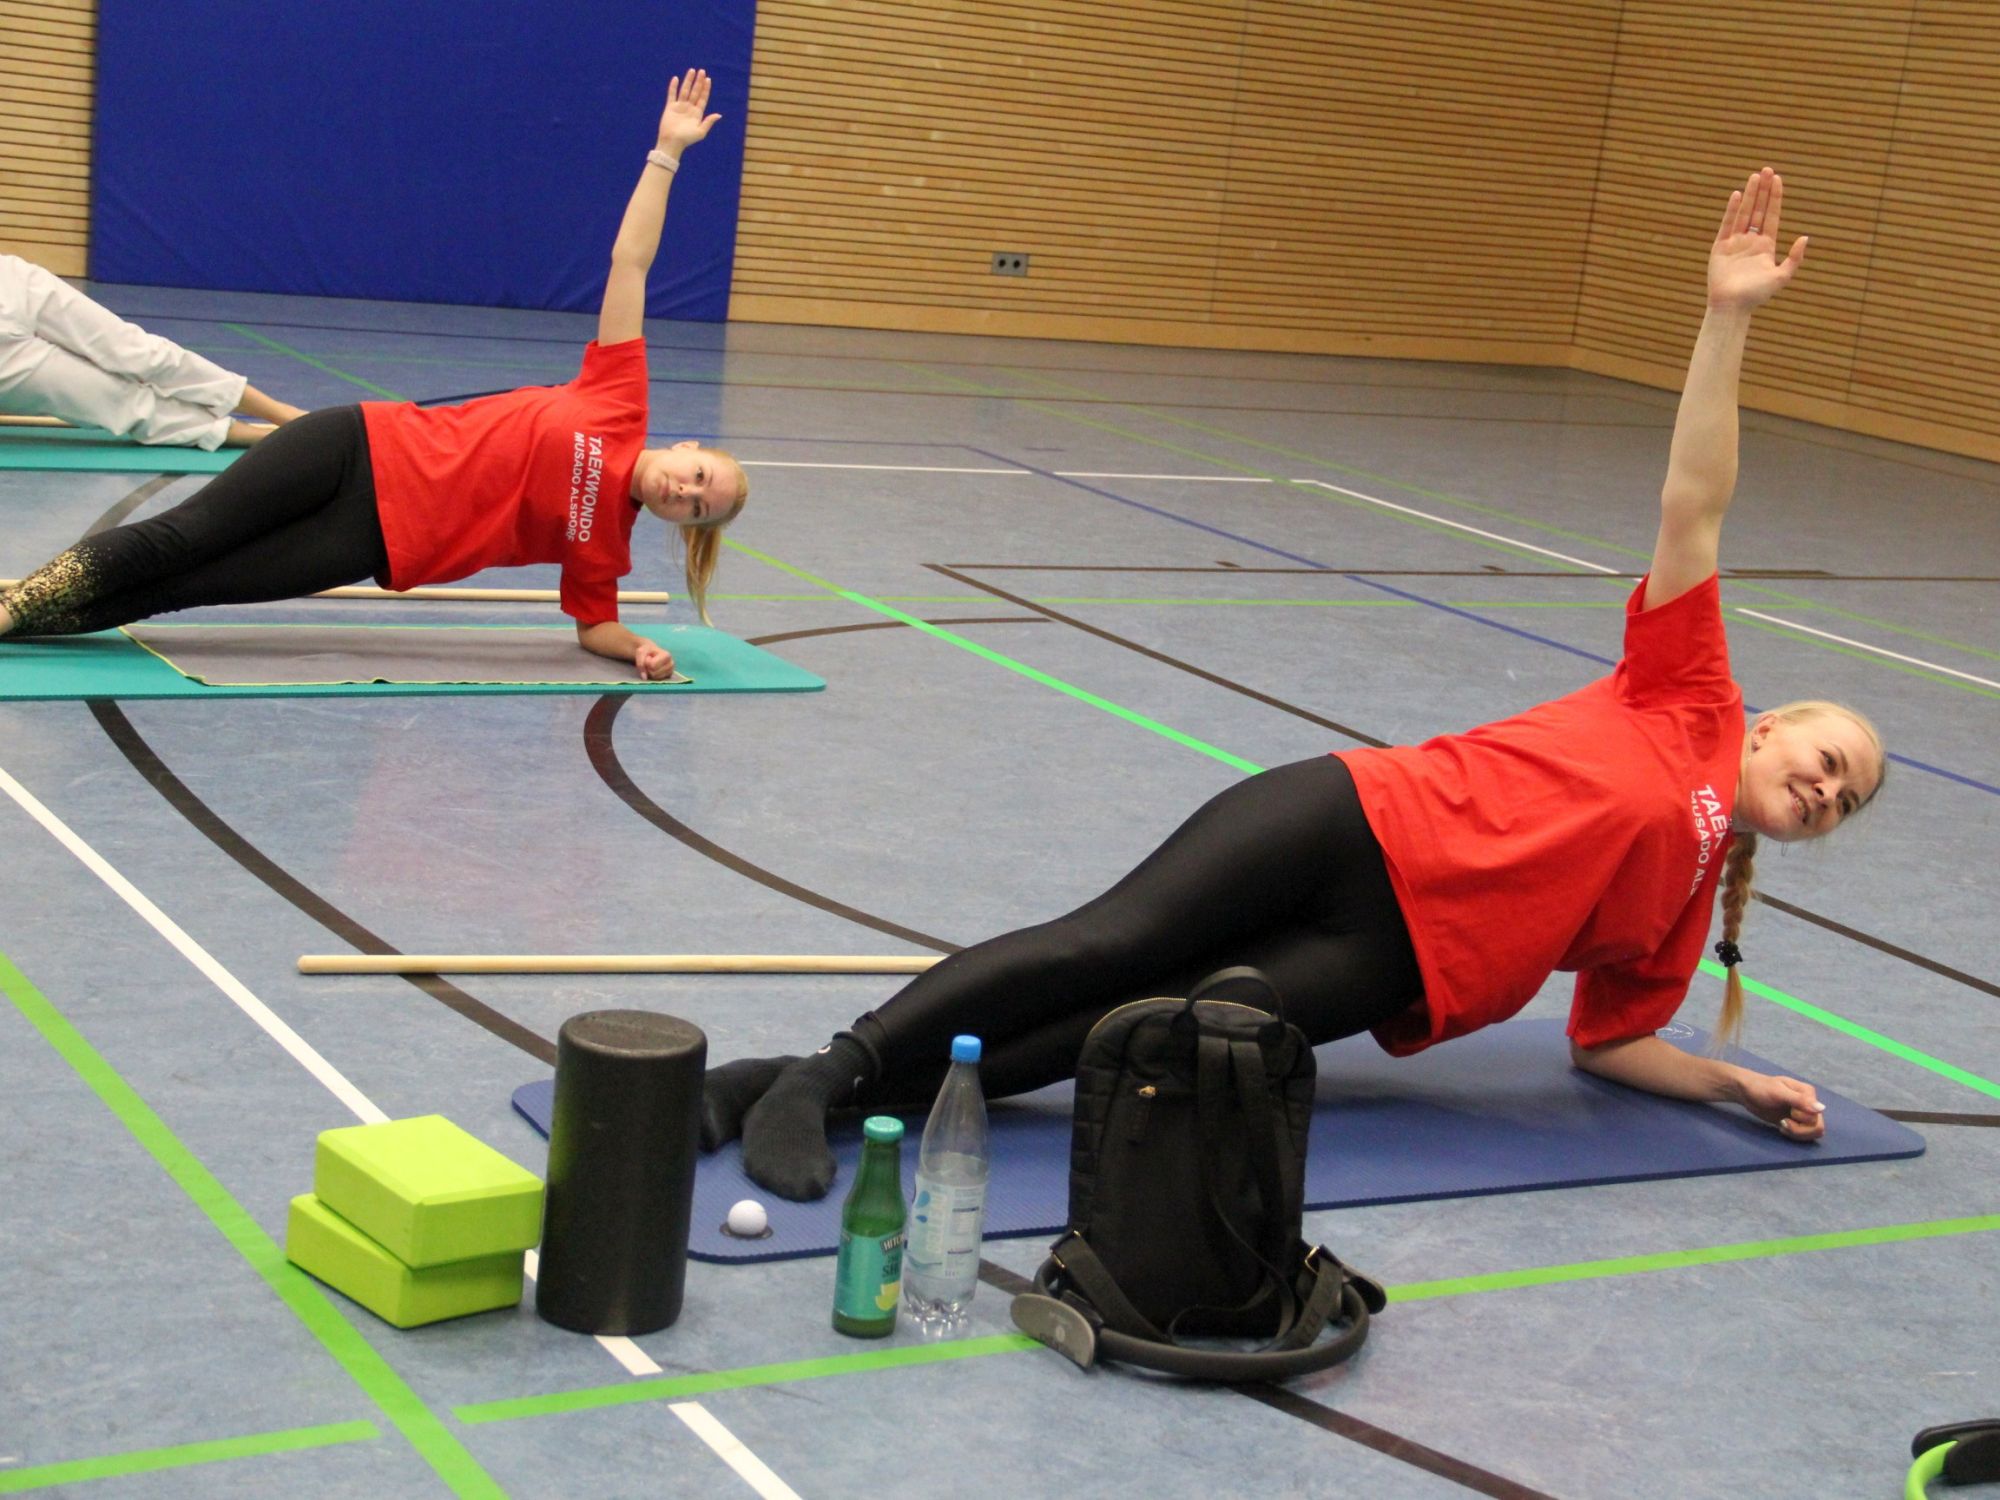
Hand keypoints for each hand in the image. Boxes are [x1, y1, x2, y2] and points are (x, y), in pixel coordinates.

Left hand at [634, 642, 676, 680]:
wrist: (651, 651)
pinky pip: (657, 680)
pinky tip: (655, 669)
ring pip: (655, 677)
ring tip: (651, 665)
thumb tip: (644, 678)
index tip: (648, 657)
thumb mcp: (641, 652)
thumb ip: (640, 663)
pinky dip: (653, 676)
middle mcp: (671, 664)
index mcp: (666, 655)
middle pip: (654, 673)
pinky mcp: (669, 676)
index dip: (646, 662)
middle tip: (649, 662)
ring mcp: (671, 671)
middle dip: (648, 668)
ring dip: (650, 672)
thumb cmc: (647, 651)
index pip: (652, 665)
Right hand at [657, 68, 721, 154]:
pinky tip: (676, 79)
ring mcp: (680, 106)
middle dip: (699, 82)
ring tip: (692, 70)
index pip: (703, 98)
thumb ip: (709, 122)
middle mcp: (689, 108)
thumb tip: (719, 115)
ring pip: (685, 90)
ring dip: (688, 81)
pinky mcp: (670, 107)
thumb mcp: (701, 132)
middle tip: (702, 71)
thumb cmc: (687, 139)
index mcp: (697, 113)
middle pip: (695, 92)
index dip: (705, 89)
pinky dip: (673, 87)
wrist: (672, 142)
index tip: (708, 79)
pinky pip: (672, 94)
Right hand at [1709, 167, 1807, 311]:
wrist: (1732, 306)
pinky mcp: (1720, 248)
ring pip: (1744, 213)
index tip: (1777, 179)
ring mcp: (1735, 243)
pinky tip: (1738, 195)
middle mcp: (1751, 241)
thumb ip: (1794, 258)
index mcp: (1766, 246)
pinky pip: (1727, 224)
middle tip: (1766, 170)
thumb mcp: (1782, 277)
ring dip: (1750, 194)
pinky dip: (1732, 210)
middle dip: (1763, 190)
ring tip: (1754, 176)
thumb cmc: (1757, 295)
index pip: (1771, 216)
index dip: (1775, 198)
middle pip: (1758, 210)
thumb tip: (1805, 237)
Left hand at [1737, 1070, 1825, 1141]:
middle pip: (1817, 1127)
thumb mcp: (1778, 1093)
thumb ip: (1800, 1100)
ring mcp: (1803, 1114)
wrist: (1746, 1092)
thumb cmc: (1760, 1088)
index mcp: (1809, 1094)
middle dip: (1800, 1130)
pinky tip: (1782, 1127)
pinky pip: (1804, 1135)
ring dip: (1797, 1133)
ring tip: (1782, 1125)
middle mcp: (1809, 1104)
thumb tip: (1821, 1108)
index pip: (1816, 1116)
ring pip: (1812, 1133)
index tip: (1789, 1112)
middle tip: (1783, 1123)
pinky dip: (1794, 1135)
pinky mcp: (1795, 1122)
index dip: (1802, 1119)